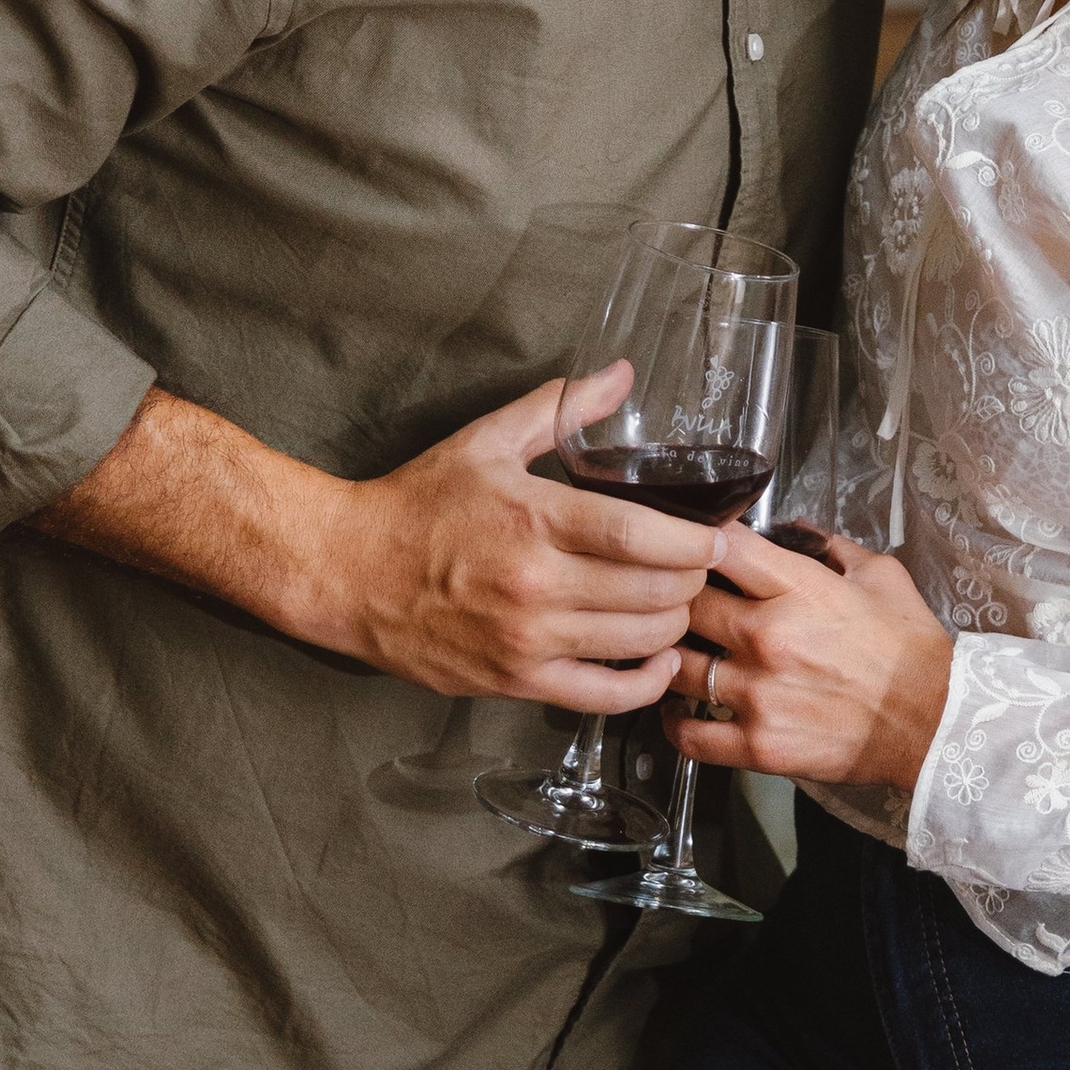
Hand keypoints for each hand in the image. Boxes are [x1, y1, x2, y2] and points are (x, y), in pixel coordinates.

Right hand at [35, 378, 712, 712]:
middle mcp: (537, 586)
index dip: (697, 541)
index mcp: (535, 520)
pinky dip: (645, 682)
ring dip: (675, 623)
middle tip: (702, 566)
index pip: (643, 536)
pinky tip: (658, 660)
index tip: (723, 535)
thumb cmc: (417, 503)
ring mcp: (528, 640)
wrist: (346, 572)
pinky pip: (604, 695)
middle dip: (693, 580)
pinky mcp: (516, 681)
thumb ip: (560, 409)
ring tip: (680, 602)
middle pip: (654, 592)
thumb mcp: (487, 441)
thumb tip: (620, 374)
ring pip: (638, 642)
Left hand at [667, 534, 953, 797]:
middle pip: (683, 605)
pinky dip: (675, 724)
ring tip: (667, 655)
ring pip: (675, 668)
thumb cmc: (911, 648)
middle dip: (673, 600)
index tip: (689, 541)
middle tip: (668, 602)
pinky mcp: (758, 745)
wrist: (935, 721)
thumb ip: (833, 547)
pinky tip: (676, 712)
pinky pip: (692, 735)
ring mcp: (757, 694)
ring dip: (667, 659)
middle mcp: (765, 638)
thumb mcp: (882, 576)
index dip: (694, 538)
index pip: (719, 546)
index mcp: (796, 589)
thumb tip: (797, 530)